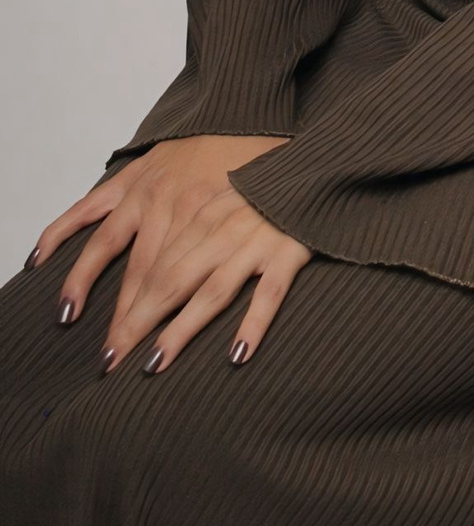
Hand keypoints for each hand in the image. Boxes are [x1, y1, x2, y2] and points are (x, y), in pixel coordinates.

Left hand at [29, 135, 305, 369]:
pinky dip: (253, 323)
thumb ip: (184, 225)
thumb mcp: (215, 193)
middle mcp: (221, 229)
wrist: (315, 162)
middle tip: (112, 363)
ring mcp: (256, 241)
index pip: (150, 266)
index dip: (124, 306)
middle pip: (170, 281)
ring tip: (155, 363)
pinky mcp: (291, 252)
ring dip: (181, 329)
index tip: (106, 344)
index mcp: (198, 214)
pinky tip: (237, 354)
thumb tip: (146, 273)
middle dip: (137, 323)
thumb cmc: (263, 183)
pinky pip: (270, 293)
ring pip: (211, 291)